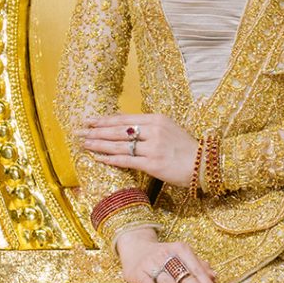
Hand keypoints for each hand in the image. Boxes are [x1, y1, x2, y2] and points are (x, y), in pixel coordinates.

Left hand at [77, 110, 196, 186]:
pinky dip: (110, 159)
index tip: (89, 120)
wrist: (205, 164)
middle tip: (78, 131)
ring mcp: (153, 147)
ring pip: (119, 145)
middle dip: (96, 131)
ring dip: (99, 144)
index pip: (125, 118)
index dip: (104, 119)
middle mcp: (154, 130)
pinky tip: (98, 158)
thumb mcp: (169, 129)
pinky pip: (127, 160)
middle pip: (118, 130)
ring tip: (84, 143)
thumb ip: (149, 127)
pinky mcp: (153, 164)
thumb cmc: (186, 148)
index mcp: (157, 119)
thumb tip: (126, 126)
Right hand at [115, 229, 219, 282]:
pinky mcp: (137, 272)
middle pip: (186, 276)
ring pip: (167, 280)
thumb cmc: (163, 255)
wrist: (135, 246)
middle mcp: (167, 255)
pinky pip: (145, 281)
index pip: (198, 270)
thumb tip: (214, 276)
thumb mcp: (180, 254)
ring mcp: (152, 263)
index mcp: (181, 250)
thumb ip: (197, 265)